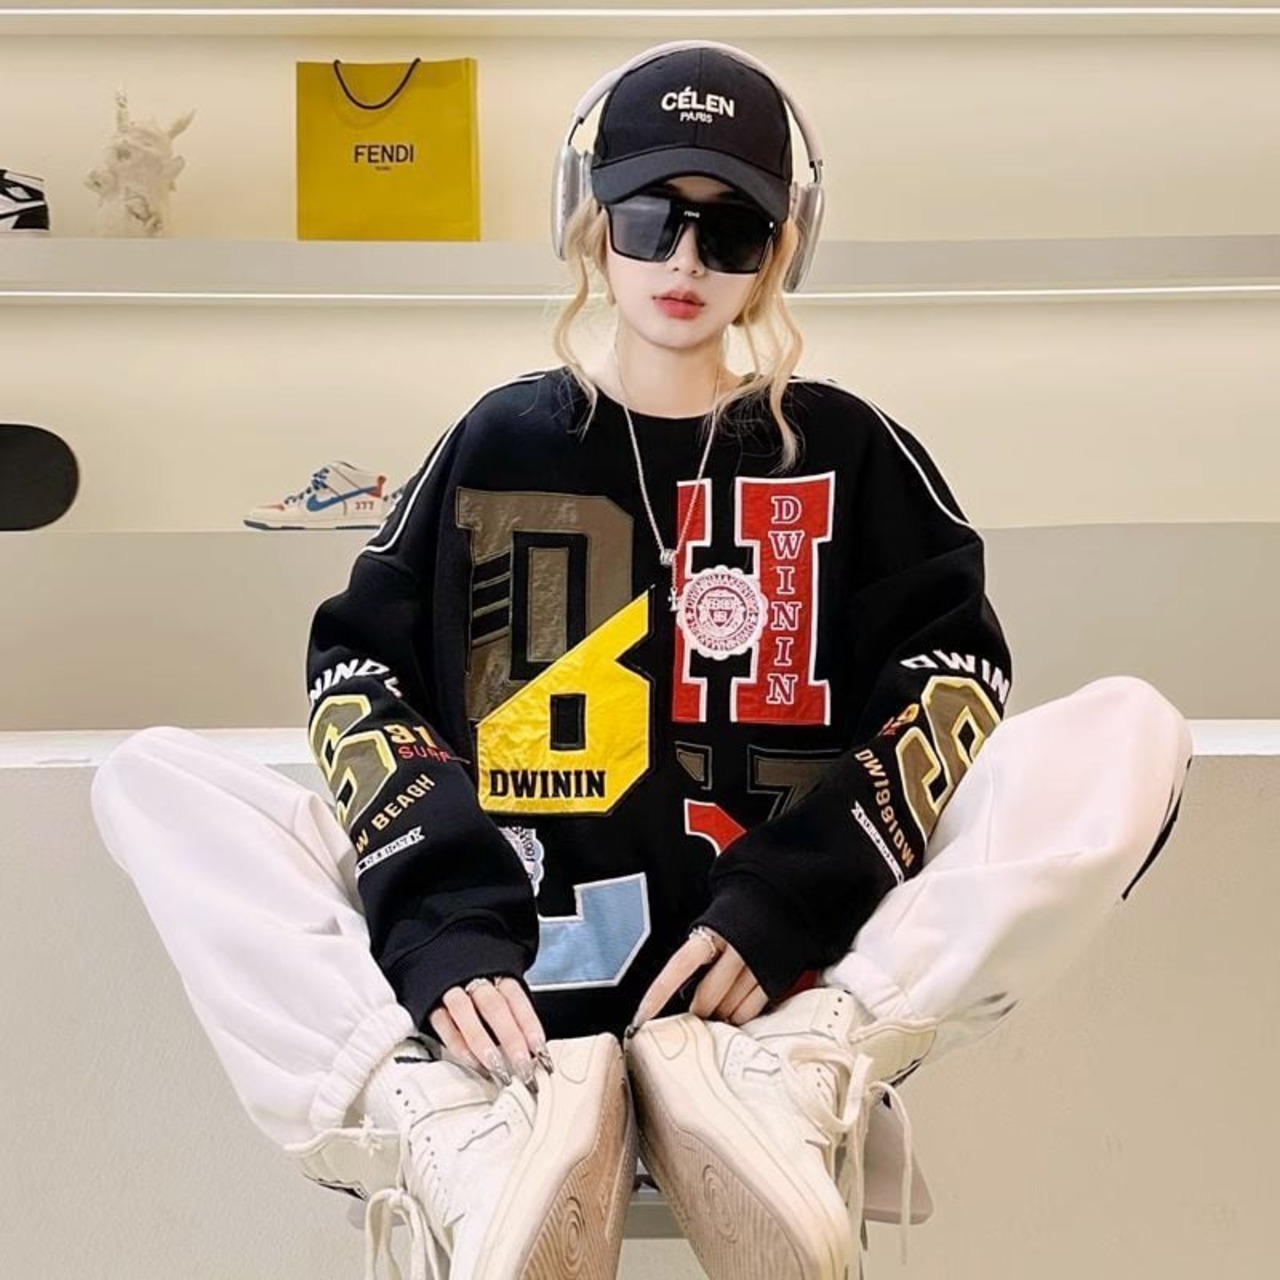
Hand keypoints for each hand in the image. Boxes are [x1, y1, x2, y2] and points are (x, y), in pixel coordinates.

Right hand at [428, 975, 551, 1087]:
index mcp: (497, 974)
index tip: (542, 1055)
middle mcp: (475, 981)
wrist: (439, 961)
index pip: (517, 999)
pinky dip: (459, 1046)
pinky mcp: (430, 1006)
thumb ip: (513, 1014)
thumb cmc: (478, 986)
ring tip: (498, 1070)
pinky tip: (474, 1064)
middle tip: (524, 1069)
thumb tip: (534, 1050)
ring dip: (483, 1044)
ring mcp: (451, 992)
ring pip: (465, 1013)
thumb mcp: (500, 990)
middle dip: (511, 1040)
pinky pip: (444, 1026)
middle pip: (495, 1007)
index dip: (530, 1028)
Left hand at [629, 927, 768, 1033]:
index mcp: (713, 932)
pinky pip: (750, 1011)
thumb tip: (679, 992)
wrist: (775, 899)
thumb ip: (697, 956)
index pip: (680, 966)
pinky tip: (735, 1009)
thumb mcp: (712, 927)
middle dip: (698, 1009)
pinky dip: (739, 1016)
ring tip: (719, 1006)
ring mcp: (757, 964)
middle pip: (707, 996)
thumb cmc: (734, 918)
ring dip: (719, 1014)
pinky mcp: (774, 978)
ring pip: (728, 1008)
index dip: (659, 992)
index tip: (641, 1016)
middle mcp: (736, 948)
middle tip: (695, 1011)